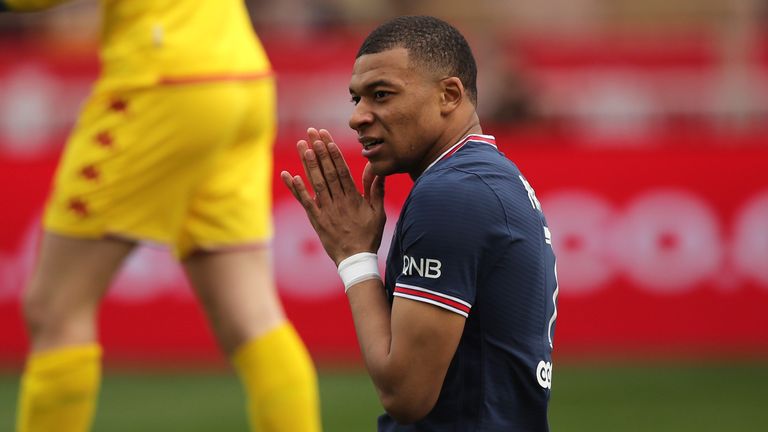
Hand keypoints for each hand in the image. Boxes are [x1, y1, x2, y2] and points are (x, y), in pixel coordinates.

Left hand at [281, 128, 385, 265]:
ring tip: (301, 145)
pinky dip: (296, 188)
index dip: (332, 151)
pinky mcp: (316, 220)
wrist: (355, 259)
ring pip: (316, 182)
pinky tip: (289, 175)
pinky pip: (304, 202)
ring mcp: (326, 210)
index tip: (325, 137)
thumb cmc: (368, 236)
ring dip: (308, 163)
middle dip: (319, 150)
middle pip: (327, 171)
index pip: (341, 169)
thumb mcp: (378, 213)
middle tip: (312, 132)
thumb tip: (376, 169)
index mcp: (353, 197)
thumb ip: (376, 190)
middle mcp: (338, 201)